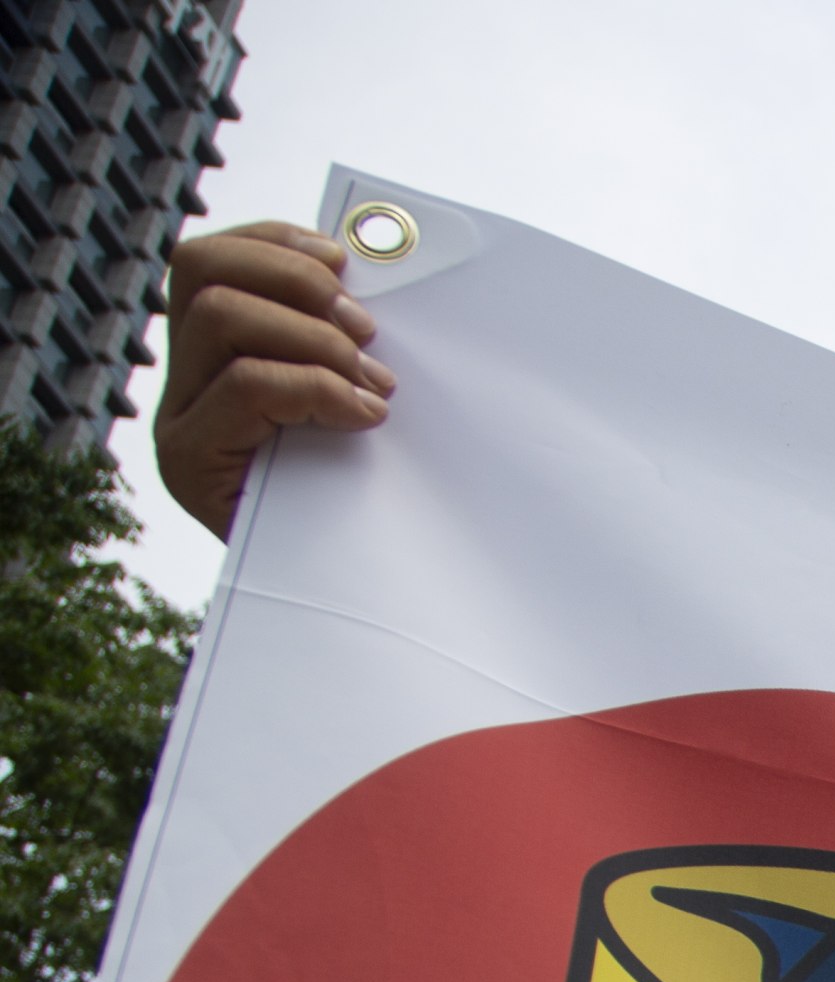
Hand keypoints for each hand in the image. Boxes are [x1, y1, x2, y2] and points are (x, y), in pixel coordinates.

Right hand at [156, 224, 393, 538]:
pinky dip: (316, 387)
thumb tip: (369, 285)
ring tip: (372, 384)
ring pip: (221, 315)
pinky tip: (364, 416)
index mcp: (209, 356)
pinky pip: (246, 385)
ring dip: (313, 338)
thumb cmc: (361, 500)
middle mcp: (179, 382)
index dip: (275, 242)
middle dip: (295, 281)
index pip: (210, 259)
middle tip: (365, 331)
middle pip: (201, 268)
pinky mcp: (191, 462)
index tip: (344, 260)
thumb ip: (337, 349)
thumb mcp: (349, 406)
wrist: (346, 599)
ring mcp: (177, 420)